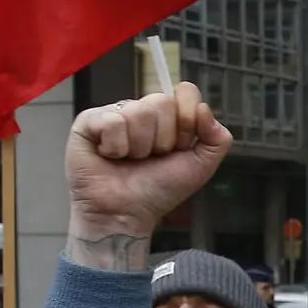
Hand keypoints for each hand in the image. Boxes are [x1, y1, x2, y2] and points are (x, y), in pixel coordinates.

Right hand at [65, 86, 230, 268]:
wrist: (126, 213)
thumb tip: (204, 108)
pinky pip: (112, 121)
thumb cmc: (158, 191)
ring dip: (139, 146)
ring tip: (130, 160)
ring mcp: (115, 113)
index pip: (185, 94)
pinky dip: (116, 147)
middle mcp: (142, 111)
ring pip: (138, 112)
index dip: (187, 121)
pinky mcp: (89, 121)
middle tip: (151, 158)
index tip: (180, 147)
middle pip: (162, 101)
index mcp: (168, 118)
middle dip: (163, 139)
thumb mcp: (201, 167)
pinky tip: (110, 157)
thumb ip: (217, 139)